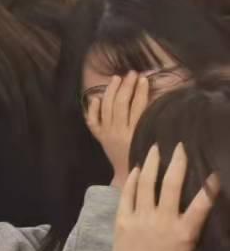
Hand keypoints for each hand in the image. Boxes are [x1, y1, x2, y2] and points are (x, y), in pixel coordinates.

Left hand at [87, 71, 150, 185]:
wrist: (127, 176)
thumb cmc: (145, 160)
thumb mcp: (152, 141)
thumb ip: (152, 123)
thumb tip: (158, 101)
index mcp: (134, 133)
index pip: (138, 107)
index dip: (141, 91)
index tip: (144, 78)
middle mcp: (118, 132)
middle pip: (121, 104)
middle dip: (126, 86)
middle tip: (131, 74)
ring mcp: (106, 133)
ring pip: (106, 108)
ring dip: (111, 91)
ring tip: (117, 78)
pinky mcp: (99, 136)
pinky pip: (92, 121)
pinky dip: (93, 109)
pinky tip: (96, 97)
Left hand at [108, 143, 218, 250]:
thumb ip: (195, 230)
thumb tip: (201, 210)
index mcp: (185, 232)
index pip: (202, 203)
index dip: (210, 186)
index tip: (214, 170)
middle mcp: (163, 221)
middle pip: (172, 185)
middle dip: (177, 162)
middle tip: (179, 146)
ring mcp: (140, 219)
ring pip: (147, 184)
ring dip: (151, 164)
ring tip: (155, 149)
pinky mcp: (122, 220)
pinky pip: (127, 194)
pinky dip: (132, 179)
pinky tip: (136, 169)